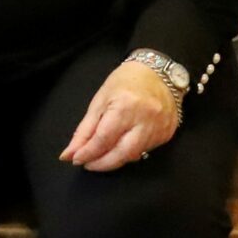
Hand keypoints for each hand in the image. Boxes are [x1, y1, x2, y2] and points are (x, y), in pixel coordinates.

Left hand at [61, 58, 180, 171]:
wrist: (158, 72)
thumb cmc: (125, 82)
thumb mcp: (100, 100)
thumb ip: (85, 129)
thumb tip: (70, 153)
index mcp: (124, 106)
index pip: (104, 139)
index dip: (88, 152)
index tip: (76, 159)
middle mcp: (145, 120)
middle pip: (121, 153)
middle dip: (102, 164)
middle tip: (88, 164)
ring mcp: (159, 128)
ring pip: (134, 156)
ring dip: (115, 160)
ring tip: (101, 158)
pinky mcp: (167, 134)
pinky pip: (146, 151)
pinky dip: (130, 153)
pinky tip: (120, 149)